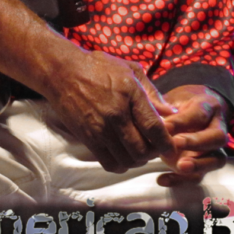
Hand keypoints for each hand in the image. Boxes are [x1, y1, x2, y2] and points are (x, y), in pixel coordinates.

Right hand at [47, 50, 176, 172]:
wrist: (62, 72)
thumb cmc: (99, 67)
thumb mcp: (130, 70)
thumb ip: (152, 92)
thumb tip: (171, 112)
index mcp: (130, 94)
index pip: (154, 127)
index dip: (166, 143)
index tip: (171, 148)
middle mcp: (116, 114)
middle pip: (142, 149)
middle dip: (153, 153)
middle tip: (154, 148)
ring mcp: (100, 128)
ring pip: (127, 159)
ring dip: (137, 160)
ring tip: (138, 152)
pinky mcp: (87, 138)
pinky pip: (109, 163)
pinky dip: (120, 165)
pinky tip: (123, 157)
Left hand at [156, 85, 228, 185]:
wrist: (187, 112)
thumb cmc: (178, 105)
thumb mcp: (170, 99)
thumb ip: (161, 104)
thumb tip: (151, 113)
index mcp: (208, 107)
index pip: (200, 113)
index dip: (182, 121)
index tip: (165, 125)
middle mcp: (216, 128)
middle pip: (216, 137)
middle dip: (196, 142)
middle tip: (175, 143)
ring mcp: (212, 150)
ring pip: (216, 160)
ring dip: (198, 164)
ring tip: (180, 166)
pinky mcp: (202, 165)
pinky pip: (199, 176)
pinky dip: (181, 180)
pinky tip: (162, 179)